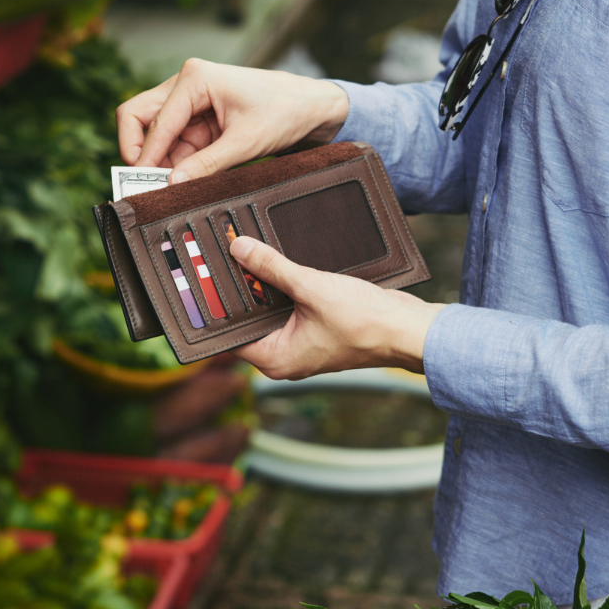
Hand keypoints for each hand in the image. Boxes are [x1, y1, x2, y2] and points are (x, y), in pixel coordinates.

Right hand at [116, 59, 349, 184]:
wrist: (312, 107)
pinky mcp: (198, 118)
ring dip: (161, 160)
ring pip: (154, 133)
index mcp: (195, 78)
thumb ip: (206, 165)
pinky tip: (186, 178)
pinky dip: (176, 161)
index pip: (154, 121)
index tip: (141, 184)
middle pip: (139, 117)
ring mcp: (190, 101)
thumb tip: (173, 183)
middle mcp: (186, 83)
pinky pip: (175, 142)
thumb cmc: (285, 111)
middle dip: (140, 151)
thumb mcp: (246, 143)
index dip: (145, 156)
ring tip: (171, 186)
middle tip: (144, 182)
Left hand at [227, 234, 443, 378]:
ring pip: (269, 310)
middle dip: (238, 290)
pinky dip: (282, 286)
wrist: (407, 329)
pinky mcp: (316, 328)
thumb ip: (272, 268)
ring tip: (244, 254)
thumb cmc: (365, 323)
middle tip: (220, 259)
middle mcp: (284, 355)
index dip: (214, 308)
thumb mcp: (311, 287)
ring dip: (261, 285)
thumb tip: (239, 249)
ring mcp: (301, 342)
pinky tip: (276, 262)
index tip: (200, 281)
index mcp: (275, 359)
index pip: (228, 335)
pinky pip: (290, 305)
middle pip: (247, 319)